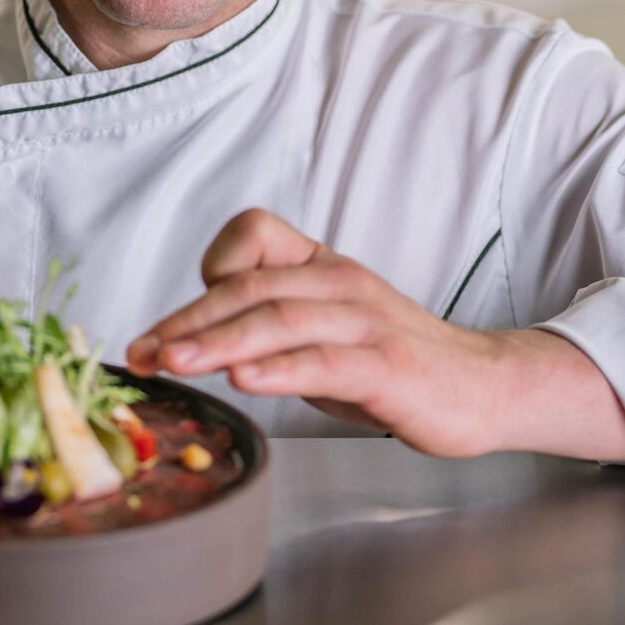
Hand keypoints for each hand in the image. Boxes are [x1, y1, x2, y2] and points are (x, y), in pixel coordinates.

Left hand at [124, 209, 520, 457]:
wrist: (482, 387)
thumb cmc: (393, 362)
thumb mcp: (325, 330)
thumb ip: (270, 325)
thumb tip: (192, 341)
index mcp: (323, 266)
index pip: (253, 237)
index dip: (211, 270)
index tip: (175, 324)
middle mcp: (341, 284)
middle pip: (250, 288)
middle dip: (187, 321)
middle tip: (142, 352)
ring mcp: (366, 323)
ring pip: (279, 320)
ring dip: (218, 341)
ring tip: (174, 362)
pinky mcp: (387, 367)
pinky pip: (324, 361)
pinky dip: (280, 369)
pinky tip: (245, 379)